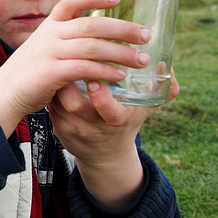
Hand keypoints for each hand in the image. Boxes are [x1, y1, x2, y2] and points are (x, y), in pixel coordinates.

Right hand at [0, 0, 151, 136]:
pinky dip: (105, 71)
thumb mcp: (44, 47)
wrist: (5, 93)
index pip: (71, 1)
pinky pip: (83, 69)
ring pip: (92, 47)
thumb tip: (96, 32)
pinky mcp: (50, 73)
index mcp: (49, 25)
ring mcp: (49, 53)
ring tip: (141, 60)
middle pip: (91, 24)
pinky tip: (120, 76)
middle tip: (146, 35)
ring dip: (121, 53)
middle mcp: (49, 35)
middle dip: (123, 29)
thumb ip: (65, 39)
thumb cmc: (30, 71)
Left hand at [47, 69, 179, 208]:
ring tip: (61, 63)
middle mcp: (93, 127)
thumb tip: (167, 66)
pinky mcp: (57, 127)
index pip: (110, 114)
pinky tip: (54, 75)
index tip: (97, 82)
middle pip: (77, 107)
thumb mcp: (145, 110)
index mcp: (117, 121)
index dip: (102, 99)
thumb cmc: (126, 122)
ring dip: (58, 83)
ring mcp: (73, 128)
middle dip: (71, 86)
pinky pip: (50, 105)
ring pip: (58, 103)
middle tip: (69, 63)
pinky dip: (51, 90)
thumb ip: (161, 90)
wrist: (105, 154)